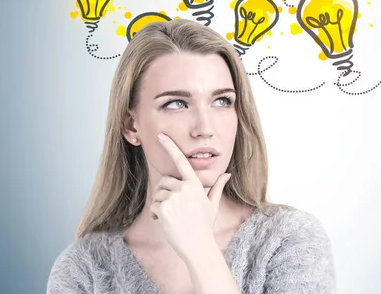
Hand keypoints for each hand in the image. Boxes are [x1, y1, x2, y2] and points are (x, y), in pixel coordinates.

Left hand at [150, 133, 231, 261]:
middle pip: (164, 181)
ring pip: (157, 194)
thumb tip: (227, 174)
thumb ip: (217, 186)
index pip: (181, 160)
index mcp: (195, 183)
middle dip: (163, 193)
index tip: (160, 135)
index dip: (170, 147)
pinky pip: (153, 206)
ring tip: (171, 217)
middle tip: (171, 208)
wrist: (198, 245)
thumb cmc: (204, 225)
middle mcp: (184, 187)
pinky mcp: (163, 208)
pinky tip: (166, 223)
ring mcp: (173, 197)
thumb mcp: (212, 204)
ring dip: (159, 205)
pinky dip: (156, 215)